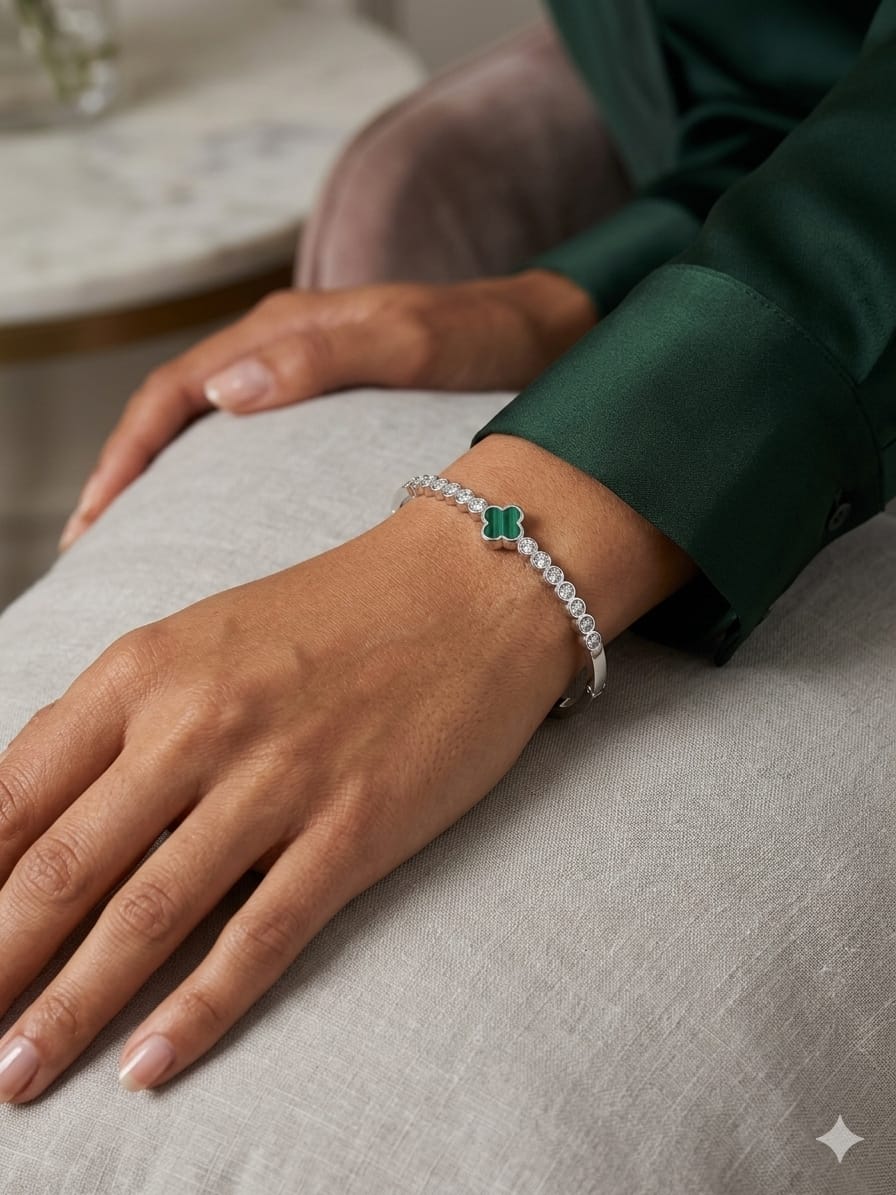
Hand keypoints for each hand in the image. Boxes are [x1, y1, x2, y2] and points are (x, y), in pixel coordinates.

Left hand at [0, 433, 694, 1102]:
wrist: (471, 586)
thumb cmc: (333, 612)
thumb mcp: (202, 638)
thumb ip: (118, 719)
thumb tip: (32, 813)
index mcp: (143, 670)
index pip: (12, 795)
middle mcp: (197, 724)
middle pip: (61, 867)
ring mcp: (277, 781)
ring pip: (146, 915)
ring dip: (67, 1009)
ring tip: (16, 1078)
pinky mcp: (352, 829)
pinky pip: (261, 935)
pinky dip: (198, 1009)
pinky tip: (147, 1066)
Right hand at [59, 269, 595, 549]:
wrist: (555, 337)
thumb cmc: (491, 340)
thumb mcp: (417, 339)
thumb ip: (327, 354)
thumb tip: (223, 389)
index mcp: (286, 328)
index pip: (178, 389)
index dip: (129, 454)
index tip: (98, 519)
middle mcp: (283, 348)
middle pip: (177, 411)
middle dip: (128, 475)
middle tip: (94, 549)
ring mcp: (306, 376)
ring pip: (208, 429)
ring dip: (163, 482)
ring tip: (133, 546)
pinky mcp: (332, 407)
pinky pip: (250, 443)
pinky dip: (215, 481)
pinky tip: (214, 526)